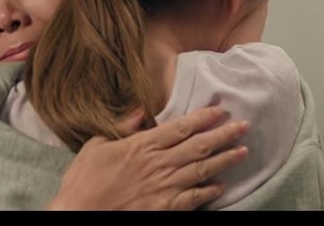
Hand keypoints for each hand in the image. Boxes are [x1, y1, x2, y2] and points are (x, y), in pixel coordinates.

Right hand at [46, 106, 248, 209]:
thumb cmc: (83, 181)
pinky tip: (222, 185)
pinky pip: (194, 199)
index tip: (220, 110)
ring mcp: (163, 188)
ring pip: (202, 170)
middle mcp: (158, 164)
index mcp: (142, 145)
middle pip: (198, 146)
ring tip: (242, 150)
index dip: (203, 117)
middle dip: (223, 134)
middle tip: (244, 125)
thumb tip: (141, 110)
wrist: (79, 214)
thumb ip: (122, 126)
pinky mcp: (165, 209)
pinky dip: (210, 191)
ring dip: (225, 159)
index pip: (180, 127)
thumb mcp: (96, 145)